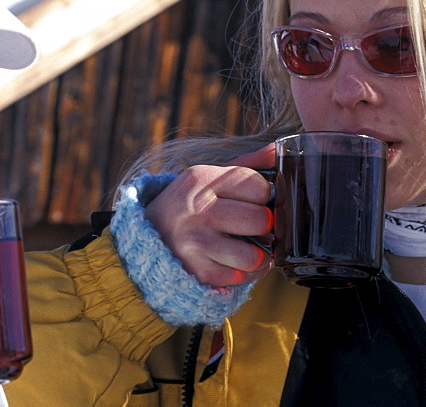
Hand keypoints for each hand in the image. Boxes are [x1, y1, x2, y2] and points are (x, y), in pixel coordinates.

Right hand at [144, 145, 275, 286]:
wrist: (147, 235)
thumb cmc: (191, 204)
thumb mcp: (210, 178)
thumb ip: (247, 164)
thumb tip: (277, 149)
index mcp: (201, 179)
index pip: (258, 186)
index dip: (265, 194)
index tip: (256, 199)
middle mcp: (195, 209)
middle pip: (260, 220)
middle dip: (265, 224)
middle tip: (256, 224)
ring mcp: (195, 243)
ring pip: (253, 255)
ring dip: (259, 254)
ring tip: (252, 245)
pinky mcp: (197, 272)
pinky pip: (241, 277)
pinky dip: (247, 272)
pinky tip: (238, 261)